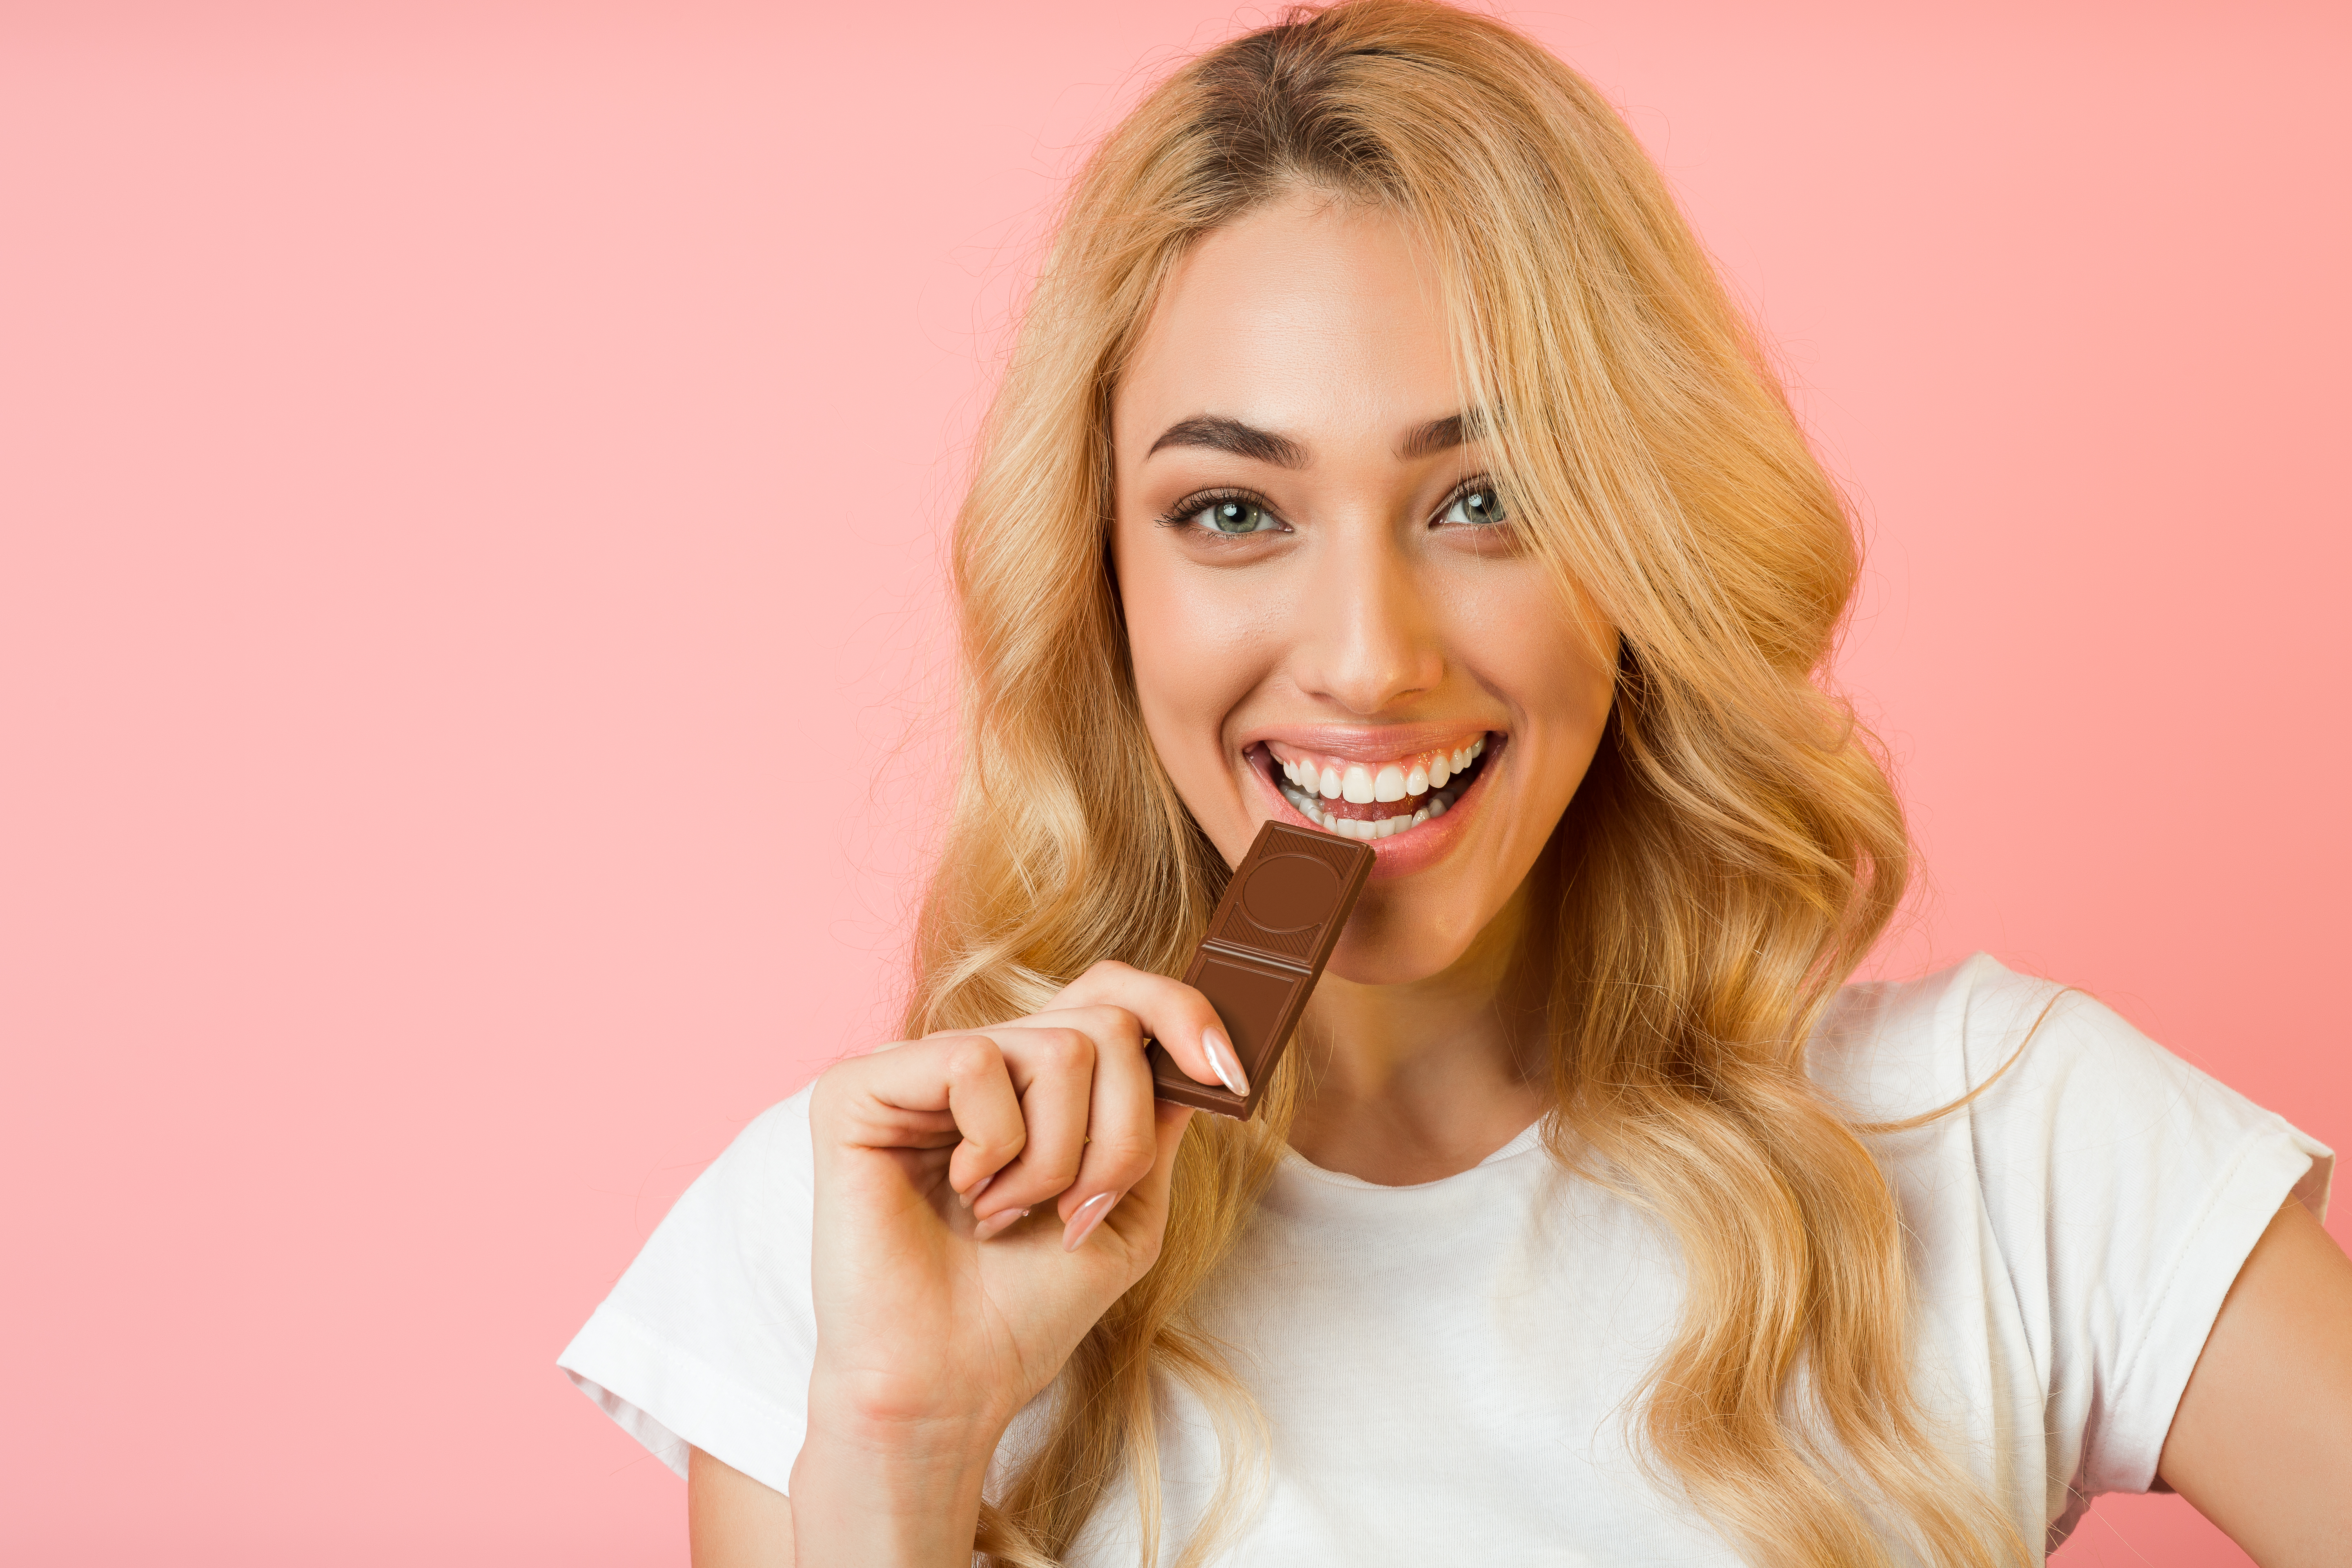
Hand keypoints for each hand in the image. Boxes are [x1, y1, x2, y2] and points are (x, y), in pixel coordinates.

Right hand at [786, 961, 1238, 1563]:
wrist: (953, 1384)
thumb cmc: (1028, 1307)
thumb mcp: (1127, 1207)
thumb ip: (1157, 1120)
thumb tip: (1199, 1048)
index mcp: (1032, 1081)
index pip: (1113, 991)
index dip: (1181, 1012)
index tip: (1229, 1077)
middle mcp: (977, 1059)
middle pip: (1107, 1027)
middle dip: (1121, 1137)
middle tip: (1075, 1212)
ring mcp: (915, 1067)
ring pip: (1059, 1049)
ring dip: (1059, 1158)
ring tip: (1006, 1215)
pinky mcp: (860, 1086)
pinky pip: (975, 1063)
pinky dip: (995, 1146)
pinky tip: (965, 1194)